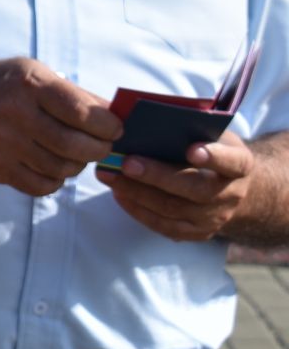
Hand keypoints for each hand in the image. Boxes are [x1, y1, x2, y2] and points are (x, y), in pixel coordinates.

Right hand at [0, 57, 120, 196]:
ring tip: (73, 153)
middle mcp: (13, 113)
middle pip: (75, 145)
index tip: (115, 129)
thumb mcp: (36, 74)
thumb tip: (117, 118)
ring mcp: (2, 143)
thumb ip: (76, 96)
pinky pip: (42, 186)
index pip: (82, 113)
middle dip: (99, 149)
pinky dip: (56, 180)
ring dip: (77, 165)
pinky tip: (52, 165)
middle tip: (102, 146)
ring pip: (61, 168)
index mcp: (28, 85)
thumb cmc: (2, 85)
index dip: (108, 126)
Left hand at [96, 131, 253, 240]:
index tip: (192, 150)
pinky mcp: (197, 232)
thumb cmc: (211, 149)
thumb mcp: (211, 132)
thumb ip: (190, 125)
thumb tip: (146, 116)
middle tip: (126, 162)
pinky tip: (118, 192)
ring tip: (109, 175)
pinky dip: (138, 209)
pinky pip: (165, 225)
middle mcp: (231, 195)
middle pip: (195, 190)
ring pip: (173, 209)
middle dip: (158, 176)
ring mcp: (215, 217)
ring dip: (137, 192)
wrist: (230, 187)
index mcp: (241, 165)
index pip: (233, 162)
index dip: (215, 156)